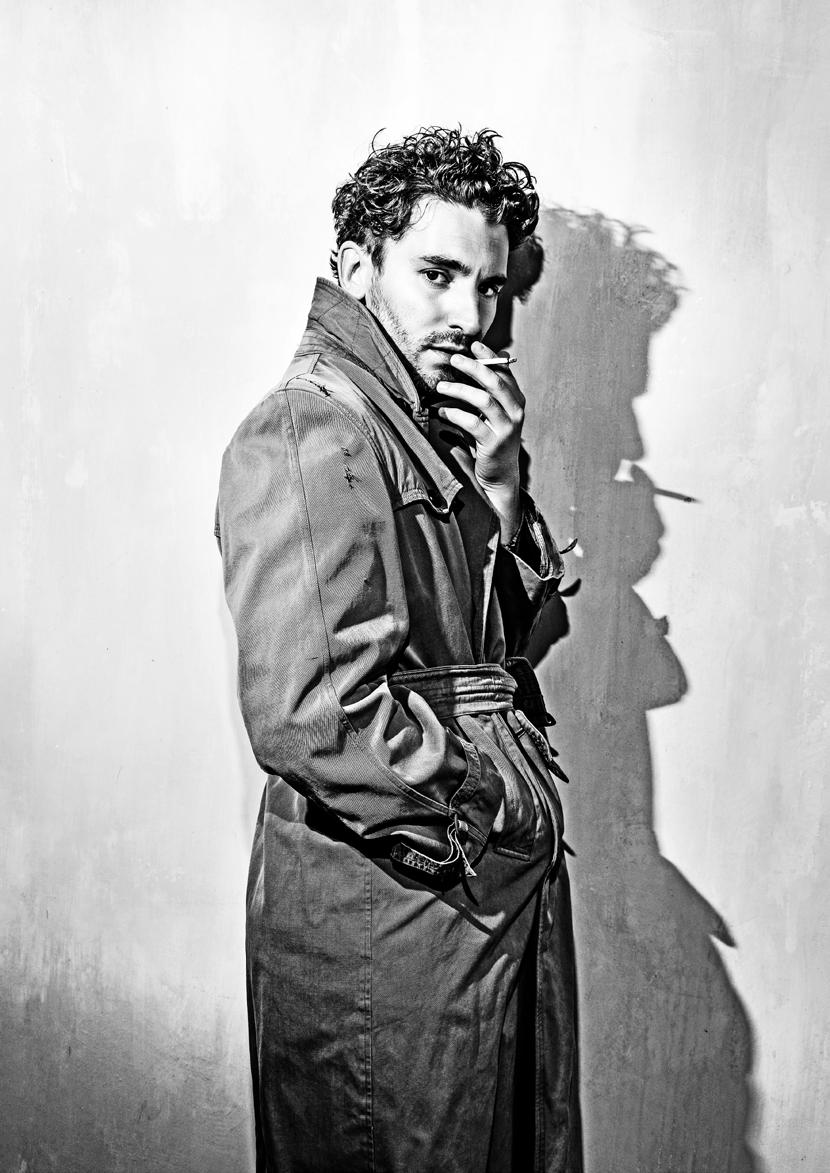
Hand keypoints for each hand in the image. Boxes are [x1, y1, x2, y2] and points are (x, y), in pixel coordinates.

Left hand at [435, 340, 523, 541]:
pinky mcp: (493, 444)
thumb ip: (488, 392)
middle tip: (454, 360)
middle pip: (495, 382)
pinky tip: (441, 412)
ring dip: (460, 390)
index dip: (489, 357)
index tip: (473, 345)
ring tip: (441, 387)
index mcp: (516, 401)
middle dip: (474, 368)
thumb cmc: (492, 441)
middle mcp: (515, 412)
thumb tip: (475, 364)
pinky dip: (454, 415)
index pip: (505, 372)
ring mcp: (506, 428)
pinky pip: (472, 423)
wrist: (500, 476)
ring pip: (484, 400)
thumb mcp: (493, 414)